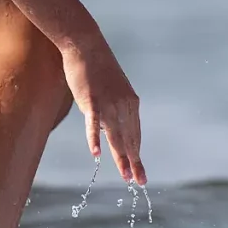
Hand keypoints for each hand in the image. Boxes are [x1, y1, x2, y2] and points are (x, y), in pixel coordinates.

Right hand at [60, 37, 145, 184]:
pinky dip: (95, 138)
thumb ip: (113, 109)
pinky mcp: (92, 100)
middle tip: (139, 182)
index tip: (139, 172)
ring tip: (126, 176)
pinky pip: (94, 123)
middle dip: (134, 163)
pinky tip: (97, 153)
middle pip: (130, 140)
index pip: (135, 135)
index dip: (137, 155)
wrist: (87, 45)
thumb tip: (109, 128)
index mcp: (131, 104)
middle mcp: (124, 106)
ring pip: (116, 136)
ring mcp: (109, 103)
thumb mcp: (111, 91)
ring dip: (121, 158)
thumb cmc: (97, 69)